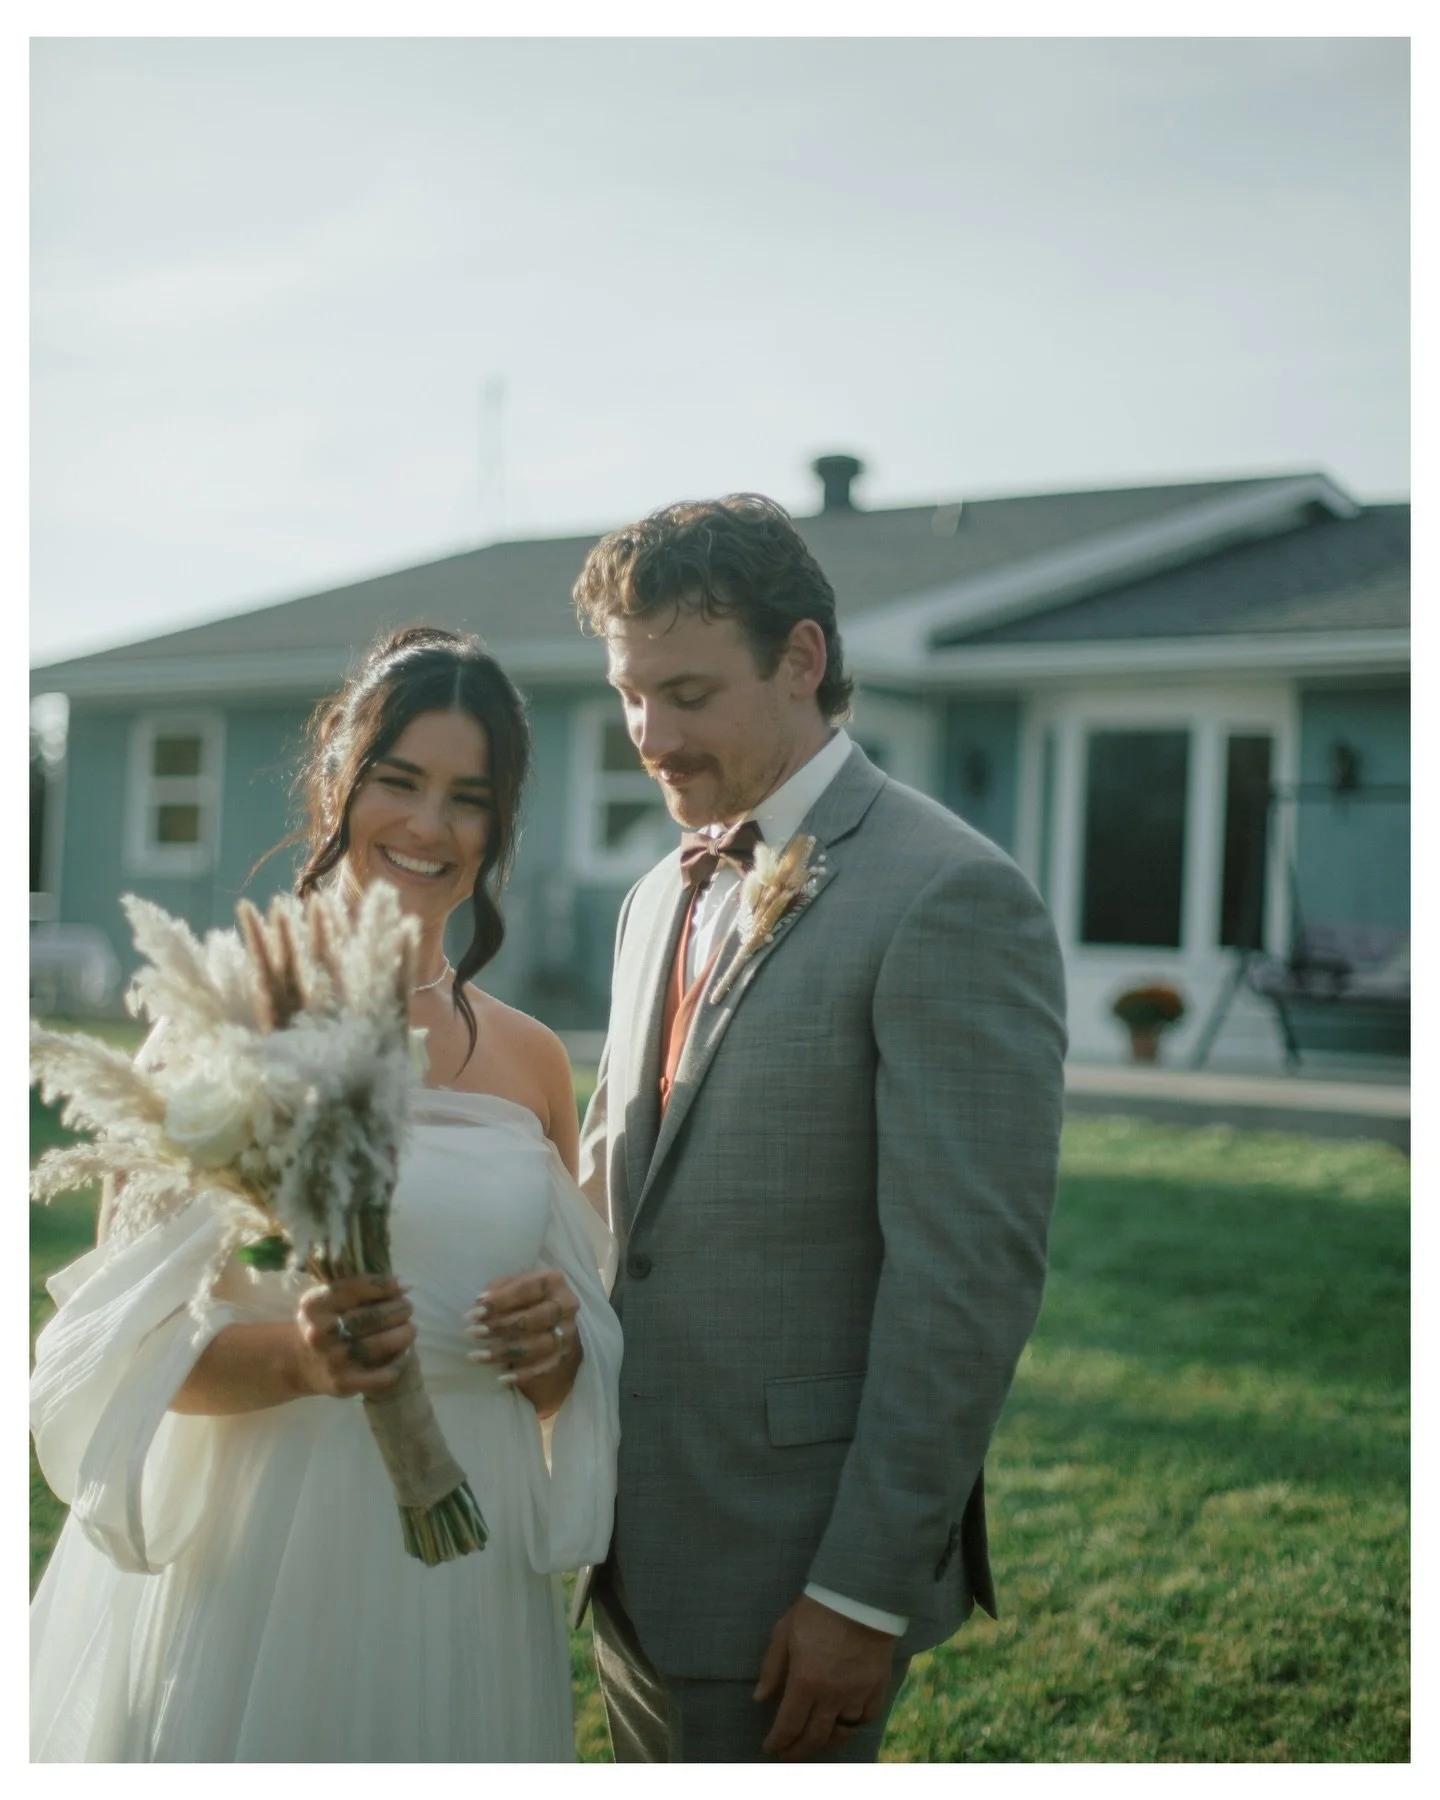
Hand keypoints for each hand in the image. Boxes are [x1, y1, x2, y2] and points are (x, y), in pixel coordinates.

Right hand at [296, 1273, 415, 1398]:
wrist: (299, 1363)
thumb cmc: (325, 1323)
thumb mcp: (329, 1300)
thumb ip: (359, 1288)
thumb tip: (404, 1284)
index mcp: (314, 1305)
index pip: (355, 1288)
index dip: (385, 1285)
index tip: (405, 1285)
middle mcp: (319, 1333)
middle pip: (371, 1317)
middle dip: (398, 1310)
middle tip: (408, 1308)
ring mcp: (332, 1360)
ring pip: (379, 1344)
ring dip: (404, 1333)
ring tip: (410, 1328)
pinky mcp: (343, 1384)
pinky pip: (382, 1374)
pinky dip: (400, 1361)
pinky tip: (405, 1352)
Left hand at [466, 1268, 582, 1415]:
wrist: (554, 1323)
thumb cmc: (526, 1299)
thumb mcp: (514, 1285)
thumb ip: (499, 1288)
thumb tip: (481, 1301)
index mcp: (554, 1281)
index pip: (528, 1288)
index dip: (501, 1300)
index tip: (475, 1310)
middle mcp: (566, 1305)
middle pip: (534, 1318)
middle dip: (500, 1326)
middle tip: (471, 1332)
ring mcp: (567, 1332)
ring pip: (536, 1345)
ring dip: (503, 1351)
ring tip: (475, 1355)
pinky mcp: (564, 1355)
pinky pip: (543, 1368)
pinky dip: (522, 1374)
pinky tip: (501, 1377)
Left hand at [754, 1594, 896, 1760]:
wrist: (859, 1594)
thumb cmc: (816, 1610)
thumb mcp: (785, 1632)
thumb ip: (772, 1667)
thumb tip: (759, 1697)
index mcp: (806, 1681)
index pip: (789, 1725)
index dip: (778, 1741)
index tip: (770, 1748)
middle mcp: (832, 1695)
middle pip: (814, 1737)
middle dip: (798, 1750)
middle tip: (788, 1755)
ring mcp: (857, 1693)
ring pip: (842, 1732)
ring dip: (826, 1741)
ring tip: (815, 1742)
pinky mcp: (877, 1686)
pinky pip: (866, 1718)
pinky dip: (854, 1725)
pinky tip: (844, 1724)